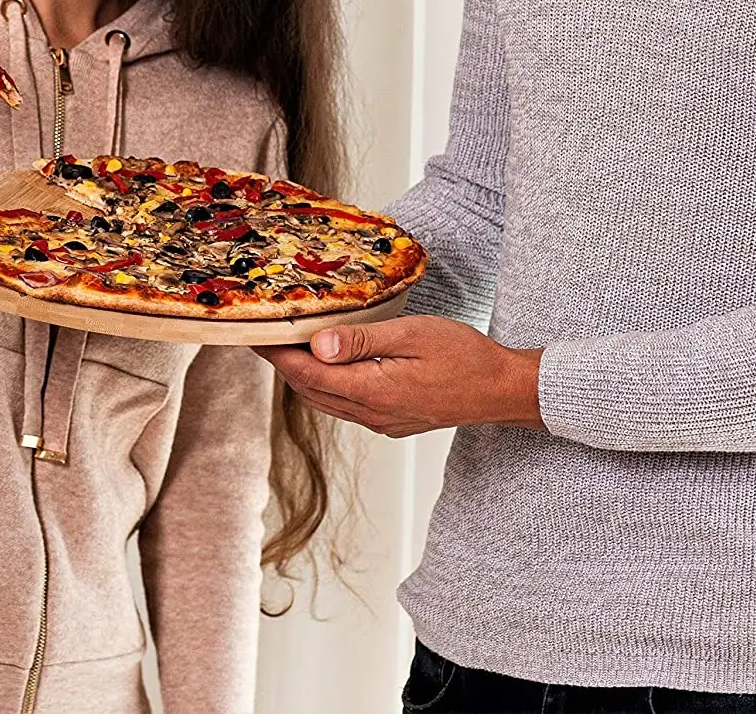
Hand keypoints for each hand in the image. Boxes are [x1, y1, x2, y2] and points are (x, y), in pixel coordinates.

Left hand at [258, 315, 544, 437]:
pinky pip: (345, 406)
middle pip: (310, 391)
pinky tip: (326, 367)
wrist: (500, 390)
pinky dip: (325, 385)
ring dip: (302, 376)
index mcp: (372, 392)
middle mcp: (371, 414)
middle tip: (262, 335)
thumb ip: (363, 341)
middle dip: (282, 364)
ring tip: (285, 347)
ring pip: (326, 401)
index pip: (308, 373)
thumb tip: (317, 344)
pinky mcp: (392, 421)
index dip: (278, 353)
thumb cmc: (463, 356)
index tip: (255, 333)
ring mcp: (381, 422)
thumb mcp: (412, 335)